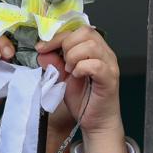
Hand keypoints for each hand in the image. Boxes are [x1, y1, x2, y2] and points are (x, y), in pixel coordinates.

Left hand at [35, 27, 127, 152]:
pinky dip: (82, 68)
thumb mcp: (63, 78)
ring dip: (74, 57)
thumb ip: (54, 64)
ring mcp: (110, 65)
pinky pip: (97, 65)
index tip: (41, 47)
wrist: (96, 121)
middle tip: (64, 64)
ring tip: (71, 71)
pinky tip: (78, 76)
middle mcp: (105, 53)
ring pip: (91, 45)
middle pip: (86, 32)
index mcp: (94, 49)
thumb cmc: (83, 99)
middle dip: (67, 45)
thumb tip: (42, 52)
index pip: (76, 31)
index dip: (56, 37)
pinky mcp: (110, 78)